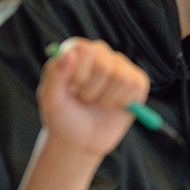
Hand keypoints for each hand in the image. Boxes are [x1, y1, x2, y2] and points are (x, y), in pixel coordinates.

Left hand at [37, 38, 149, 158]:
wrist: (81, 139)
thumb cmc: (62, 116)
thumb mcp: (51, 98)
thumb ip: (55, 74)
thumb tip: (69, 53)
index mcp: (78, 52)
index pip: (85, 50)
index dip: (79, 74)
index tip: (72, 89)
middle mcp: (101, 54)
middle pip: (105, 66)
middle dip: (92, 91)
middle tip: (84, 100)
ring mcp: (121, 66)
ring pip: (122, 78)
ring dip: (107, 99)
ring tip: (98, 103)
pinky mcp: (138, 81)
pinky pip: (136, 86)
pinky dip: (123, 102)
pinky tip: (114, 105)